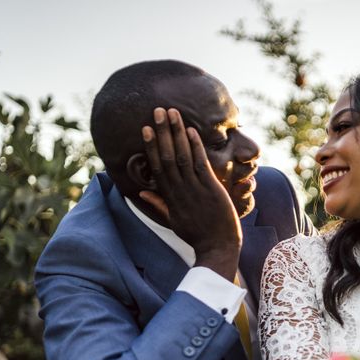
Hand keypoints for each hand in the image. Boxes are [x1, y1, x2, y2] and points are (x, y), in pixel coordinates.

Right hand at [139, 107, 240, 280]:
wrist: (218, 248)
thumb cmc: (197, 235)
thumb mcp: (173, 220)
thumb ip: (158, 204)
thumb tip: (142, 191)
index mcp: (169, 197)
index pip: (156, 167)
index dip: (150, 146)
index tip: (145, 128)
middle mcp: (179, 191)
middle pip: (166, 157)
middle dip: (161, 133)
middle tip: (157, 111)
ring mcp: (195, 190)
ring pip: (182, 157)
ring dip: (177, 134)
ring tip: (173, 113)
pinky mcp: (211, 190)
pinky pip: (201, 164)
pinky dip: (195, 147)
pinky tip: (191, 131)